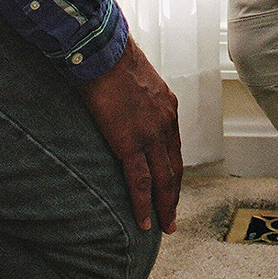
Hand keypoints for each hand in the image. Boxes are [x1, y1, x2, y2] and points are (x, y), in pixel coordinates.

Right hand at [78, 32, 182, 232]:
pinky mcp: (130, 143)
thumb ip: (135, 99)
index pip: (174, 149)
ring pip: (163, 180)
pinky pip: (140, 182)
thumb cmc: (111, 59)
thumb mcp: (135, 79)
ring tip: (164, 227)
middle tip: (172, 219)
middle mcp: (165, 124)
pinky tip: (145, 221)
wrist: (103, 51)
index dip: (173, 172)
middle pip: (173, 169)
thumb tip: (124, 106)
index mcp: (167, 108)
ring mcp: (150, 135)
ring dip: (164, 207)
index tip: (172, 189)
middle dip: (174, 196)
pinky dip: (144, 204)